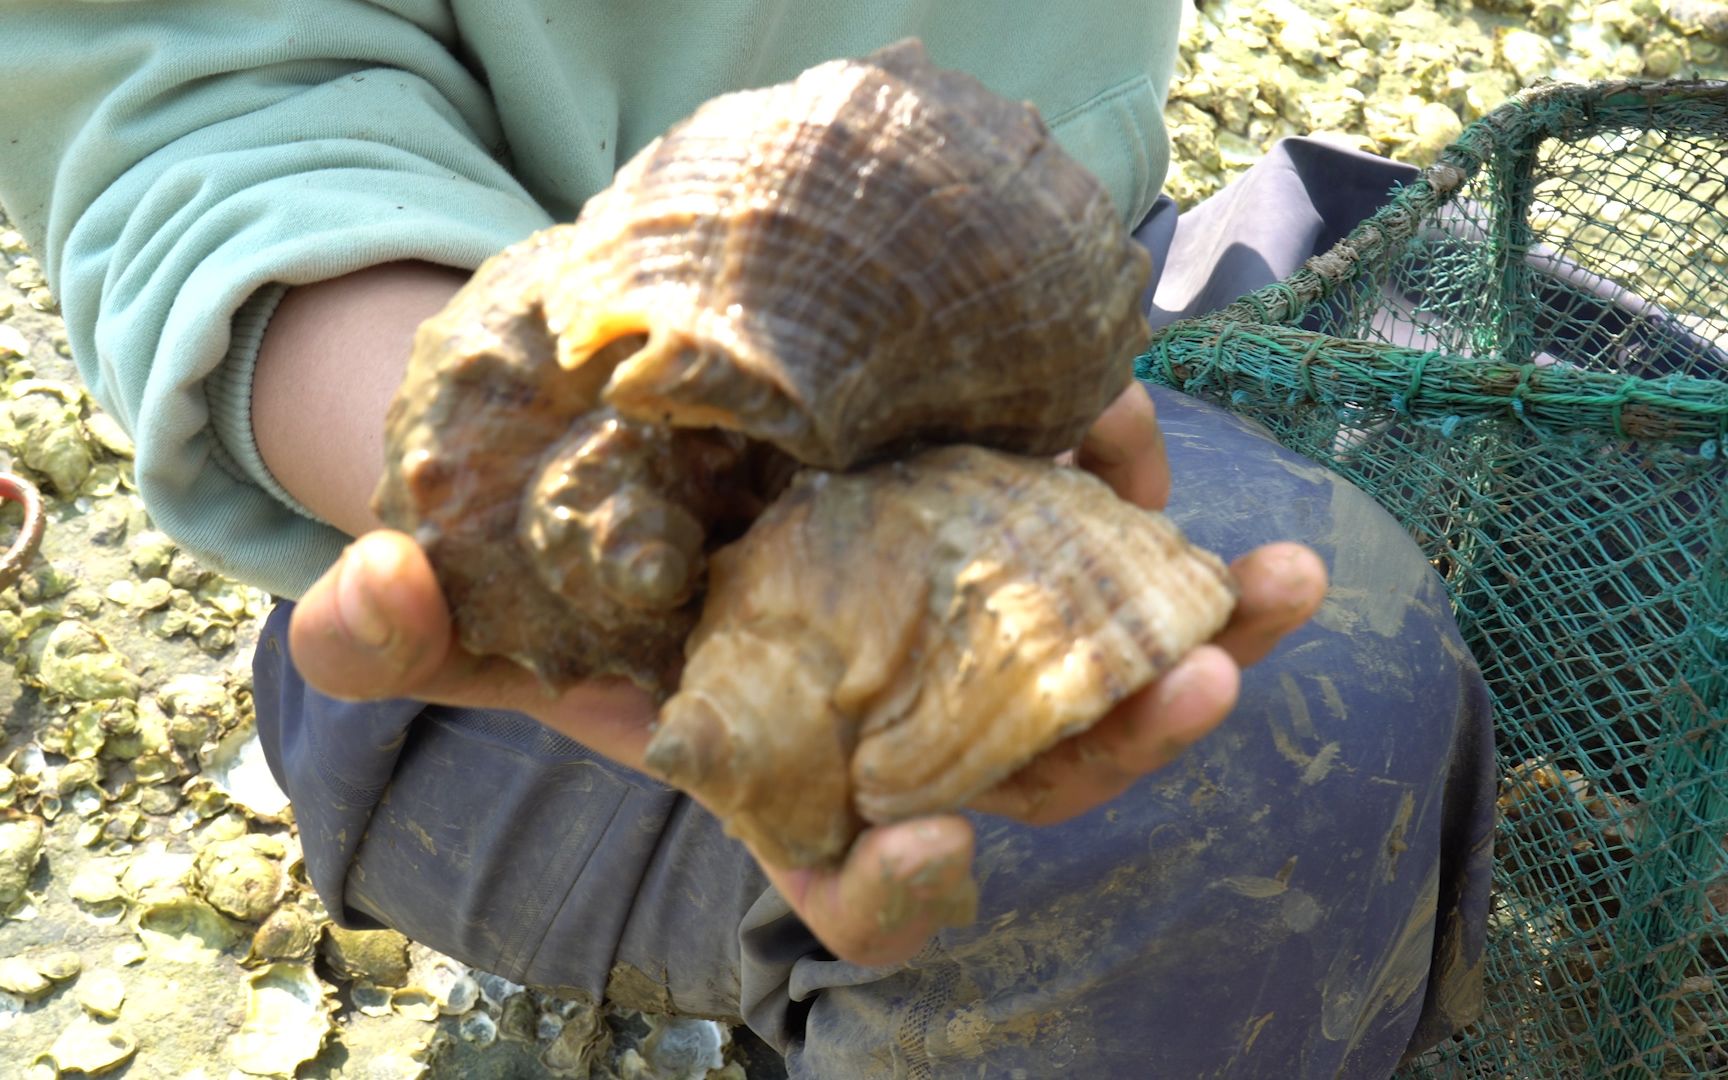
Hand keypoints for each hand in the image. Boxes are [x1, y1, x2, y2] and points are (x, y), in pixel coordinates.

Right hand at [289, 383, 1325, 968]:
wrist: (596, 463)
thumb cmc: (528, 574)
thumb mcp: (439, 615)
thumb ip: (384, 631)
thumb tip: (375, 581)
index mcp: (778, 777)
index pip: (858, 884)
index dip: (897, 893)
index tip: (927, 859)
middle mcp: (885, 717)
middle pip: (1028, 770)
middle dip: (1123, 743)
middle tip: (1203, 687)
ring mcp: (947, 623)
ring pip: (1097, 659)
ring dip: (1196, 625)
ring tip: (1280, 580)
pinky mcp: (977, 522)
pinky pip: (1078, 527)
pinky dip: (1116, 484)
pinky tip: (1126, 425)